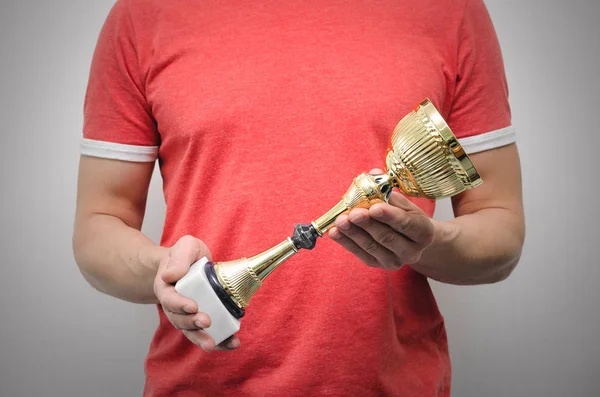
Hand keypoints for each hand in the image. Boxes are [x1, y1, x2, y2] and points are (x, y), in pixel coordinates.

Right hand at [153, 235, 239, 351]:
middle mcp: (174, 306)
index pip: (169, 300)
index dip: (179, 305)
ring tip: (214, 344)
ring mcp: (187, 315)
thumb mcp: (185, 247)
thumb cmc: (186, 255)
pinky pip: (207, 333)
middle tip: (206, 322)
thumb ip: (180, 258)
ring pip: (191, 331)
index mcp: (166, 288)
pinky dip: (219, 340)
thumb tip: (170, 275)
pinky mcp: (201, 319)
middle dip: (192, 323)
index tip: (193, 306)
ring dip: (202, 339)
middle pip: (179, 320)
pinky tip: (232, 343)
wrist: (189, 263)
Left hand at [329, 191, 434, 270]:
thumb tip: (373, 173)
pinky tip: (334, 232)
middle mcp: (412, 251)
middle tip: (353, 213)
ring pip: (371, 246)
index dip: (389, 216)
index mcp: (423, 232)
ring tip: (340, 220)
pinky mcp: (377, 265)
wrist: (408, 239)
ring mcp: (394, 261)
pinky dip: (346, 242)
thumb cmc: (404, 216)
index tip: (373, 207)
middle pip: (387, 237)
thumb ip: (387, 189)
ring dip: (353, 233)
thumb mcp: (402, 202)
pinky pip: (359, 253)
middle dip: (367, 224)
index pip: (406, 224)